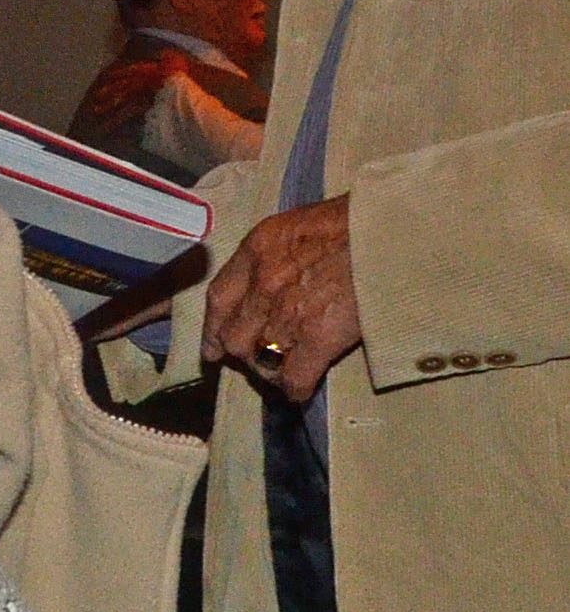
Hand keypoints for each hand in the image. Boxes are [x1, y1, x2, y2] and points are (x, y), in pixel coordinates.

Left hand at [206, 196, 360, 403]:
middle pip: (234, 335)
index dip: (213, 328)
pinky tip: (300, 391)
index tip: (213, 348)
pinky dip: (294, 389)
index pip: (219, 297)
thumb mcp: (303, 223)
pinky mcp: (319, 337)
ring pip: (257, 360)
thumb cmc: (361, 220)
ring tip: (283, 371)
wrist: (398, 230)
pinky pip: (293, 377)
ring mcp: (288, 312)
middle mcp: (263, 283)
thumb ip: (279, 253)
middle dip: (243, 353)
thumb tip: (274, 279)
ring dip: (268, 370)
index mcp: (258, 249)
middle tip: (260, 359)